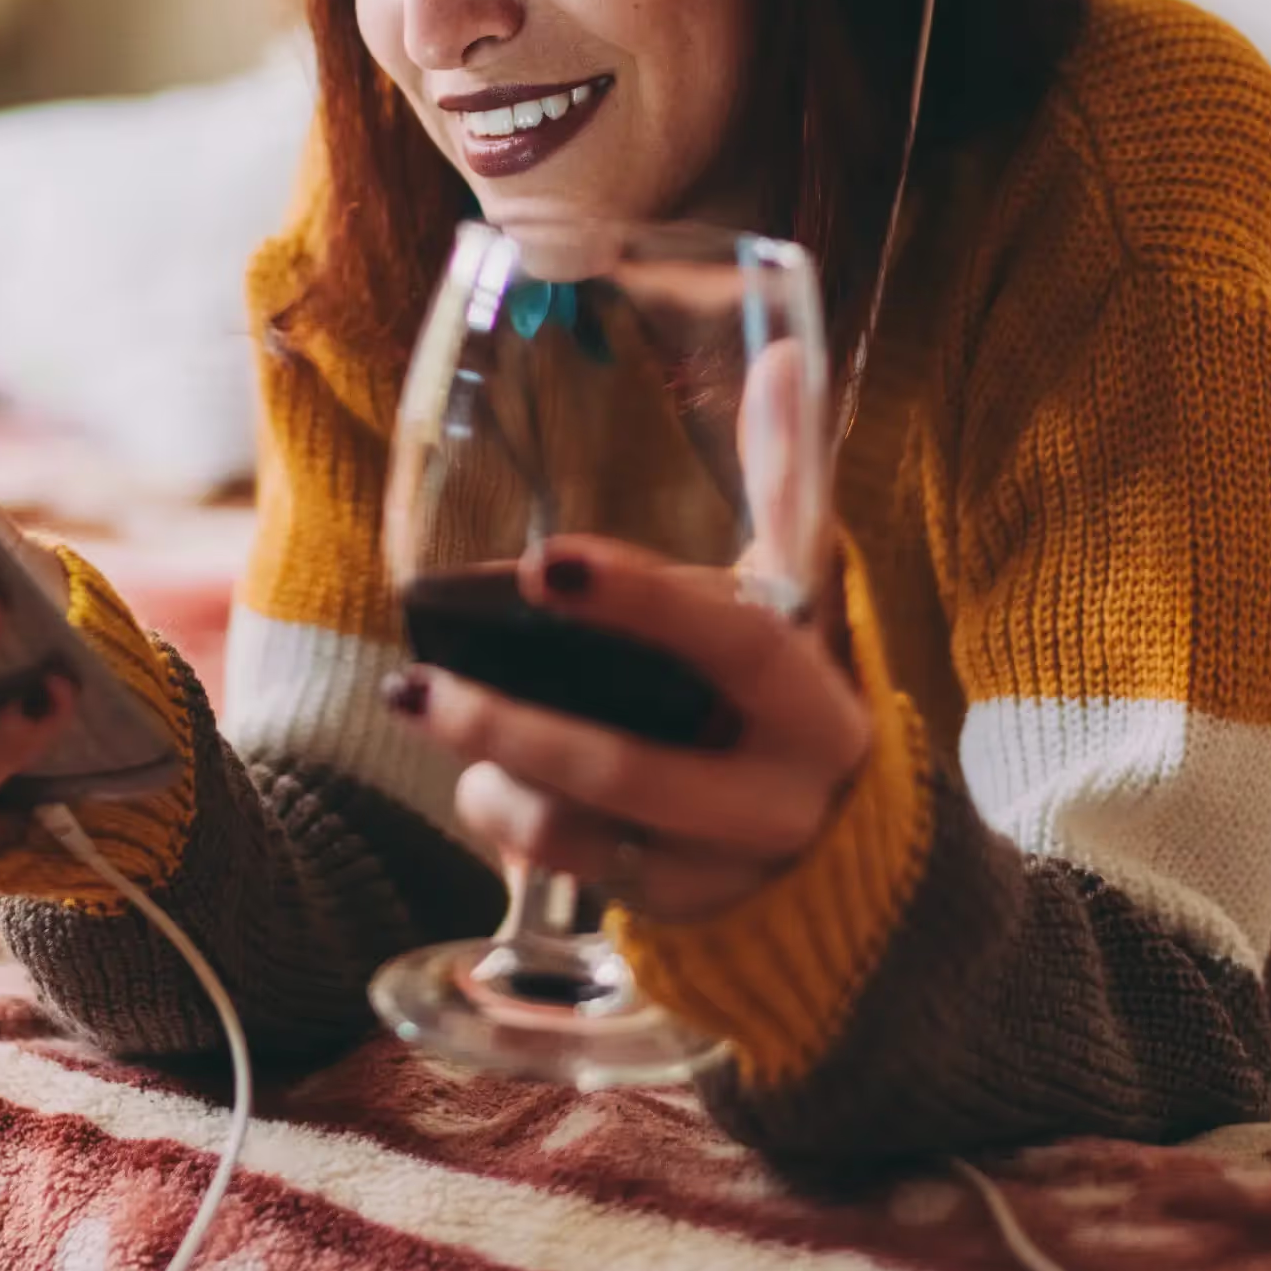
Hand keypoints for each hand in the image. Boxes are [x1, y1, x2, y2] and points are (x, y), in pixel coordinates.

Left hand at [389, 535, 870, 922]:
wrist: (853, 855)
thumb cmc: (791, 696)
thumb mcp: (798, 602)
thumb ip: (785, 488)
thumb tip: (783, 358)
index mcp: (815, 702)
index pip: (736, 645)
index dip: (643, 605)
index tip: (544, 565)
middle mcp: (782, 796)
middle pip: (633, 768)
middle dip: (514, 726)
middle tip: (418, 681)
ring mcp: (731, 869)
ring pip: (590, 832)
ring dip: (495, 775)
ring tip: (431, 714)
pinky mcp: (683, 913)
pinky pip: (580, 875)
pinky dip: (514, 826)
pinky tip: (480, 782)